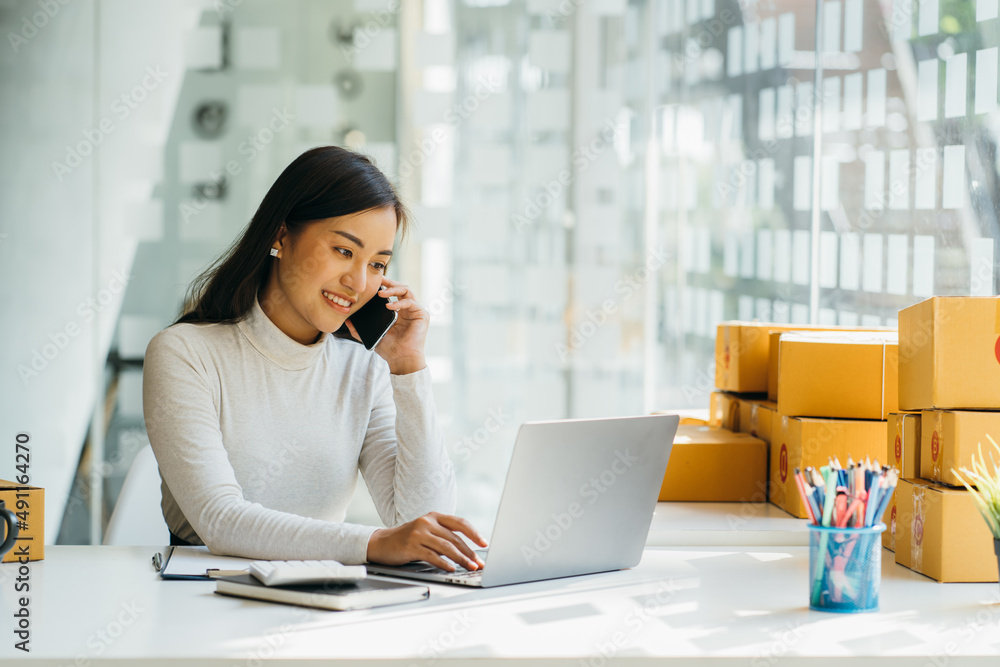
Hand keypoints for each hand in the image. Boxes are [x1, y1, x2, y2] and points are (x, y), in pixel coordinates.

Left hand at [345, 276, 427, 374]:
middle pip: (400, 288)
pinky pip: (411, 302)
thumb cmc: (389, 349)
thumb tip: (347, 321)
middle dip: (389, 282)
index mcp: (399, 312)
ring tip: (381, 293)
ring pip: (407, 290)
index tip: (373, 282)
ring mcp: (416, 311)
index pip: (393, 293)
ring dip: (393, 289)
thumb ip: (359, 329)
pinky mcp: (422, 315)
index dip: (384, 286)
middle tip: (379, 279)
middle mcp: (408, 309)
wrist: (400, 359)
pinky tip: (389, 306)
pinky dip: (399, 302)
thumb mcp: (371, 336)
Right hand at [366, 512, 488, 571]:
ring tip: (470, 567)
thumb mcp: (426, 531)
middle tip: (479, 563)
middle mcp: (427, 522)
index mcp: (434, 516)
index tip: (484, 543)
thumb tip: (467, 551)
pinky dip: (444, 563)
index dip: (474, 533)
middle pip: (454, 538)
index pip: (459, 522)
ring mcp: (419, 533)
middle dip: (470, 552)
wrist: (382, 543)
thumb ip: (443, 535)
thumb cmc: (408, 539)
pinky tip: (451, 568)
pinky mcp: (411, 546)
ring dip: (461, 559)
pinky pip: (432, 556)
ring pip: (446, 547)